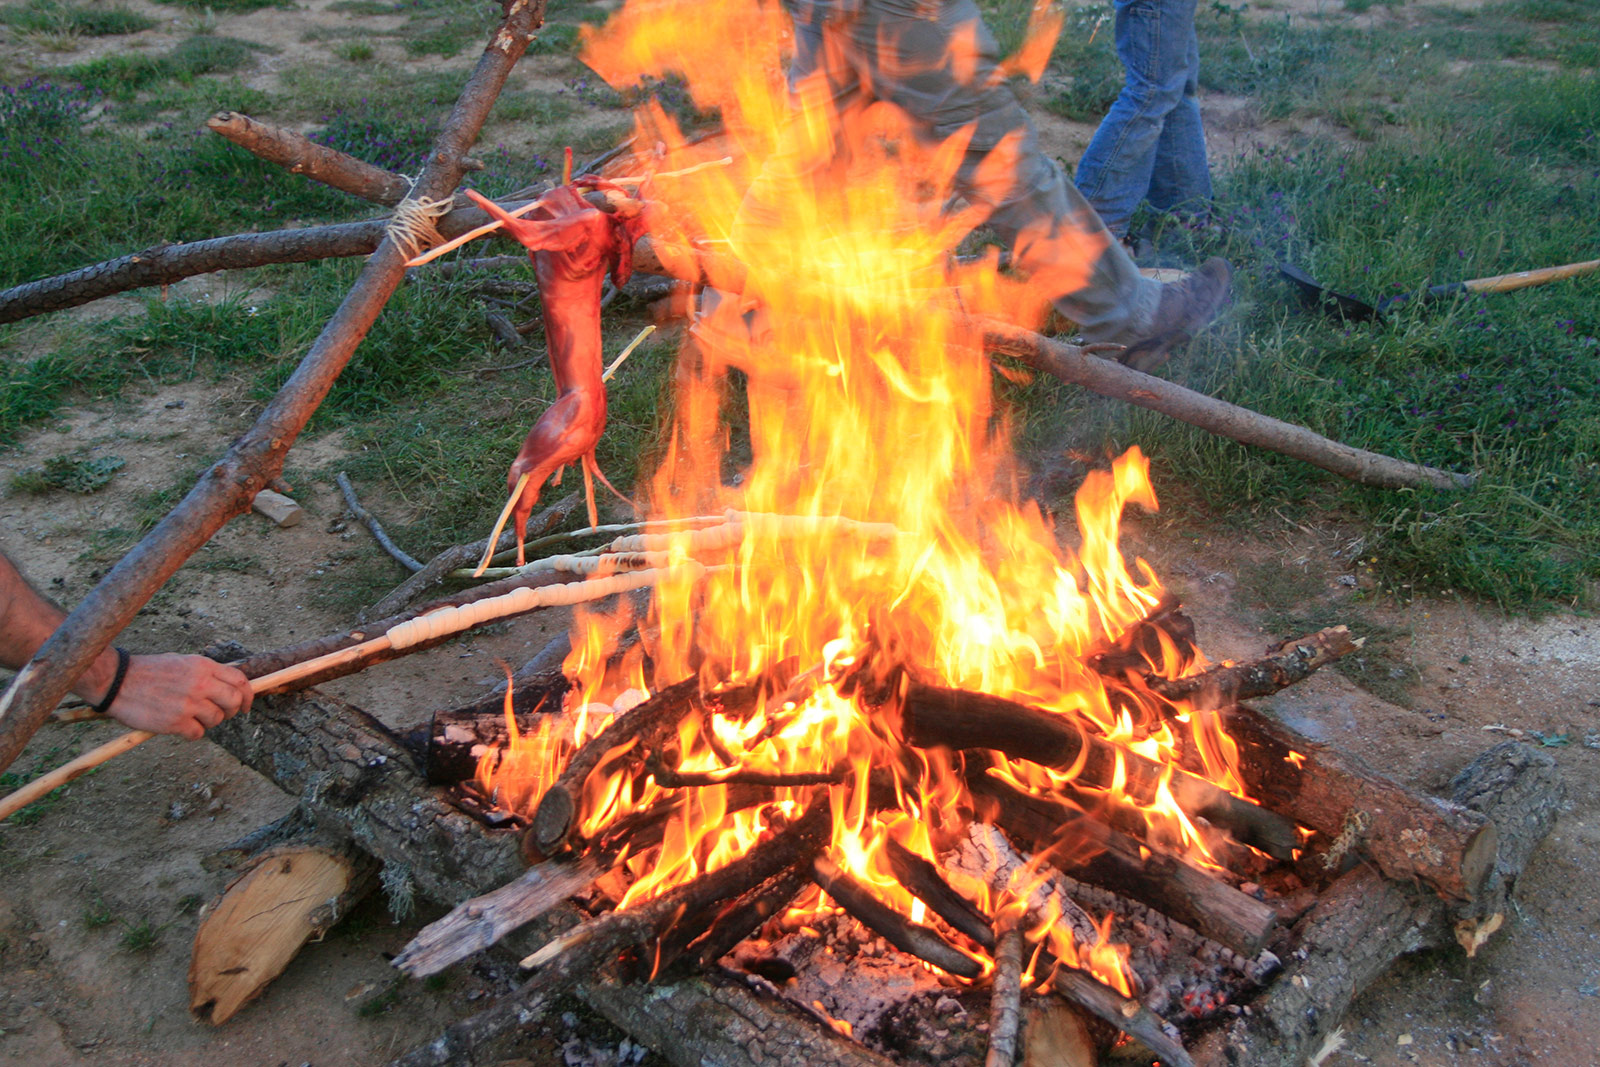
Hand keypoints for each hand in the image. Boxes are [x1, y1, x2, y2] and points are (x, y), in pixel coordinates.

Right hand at [105, 654, 253, 739]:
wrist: (116, 681)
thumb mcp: (182, 662)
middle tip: (219, 714)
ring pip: (217, 719)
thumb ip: (206, 673)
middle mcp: (200, 684)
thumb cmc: (148, 672)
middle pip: (234, 702)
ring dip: (207, 722)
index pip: (239, 681)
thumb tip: (228, 687)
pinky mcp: (176, 722)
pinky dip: (191, 733)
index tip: (245, 705)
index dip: (247, 695)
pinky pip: (197, 733)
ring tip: (188, 716)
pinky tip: (177, 725)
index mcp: (203, 666)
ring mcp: (189, 703)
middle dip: (231, 711)